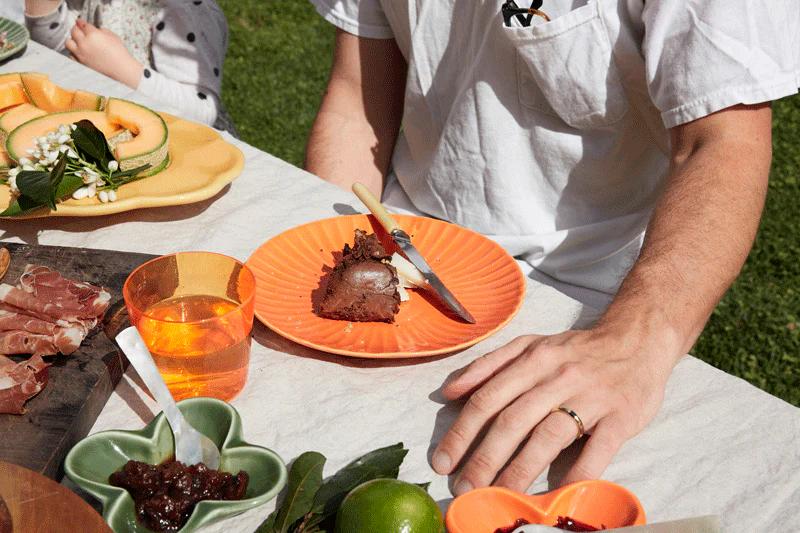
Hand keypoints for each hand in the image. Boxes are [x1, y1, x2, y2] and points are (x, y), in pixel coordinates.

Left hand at [65, 19, 142, 88]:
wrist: (121, 70)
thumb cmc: (120, 55)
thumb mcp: (113, 37)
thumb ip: (101, 31)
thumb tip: (96, 31)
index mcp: (93, 34)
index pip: (82, 24)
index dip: (81, 22)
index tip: (80, 22)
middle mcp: (84, 43)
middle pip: (73, 31)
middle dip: (76, 29)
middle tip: (79, 30)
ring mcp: (81, 54)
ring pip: (68, 42)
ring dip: (72, 40)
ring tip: (77, 41)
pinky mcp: (80, 63)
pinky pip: (71, 55)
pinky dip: (74, 53)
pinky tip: (79, 52)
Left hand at [431, 326, 677, 494]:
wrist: (638, 338)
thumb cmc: (577, 349)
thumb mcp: (531, 344)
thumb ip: (490, 365)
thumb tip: (449, 391)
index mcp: (532, 359)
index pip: (488, 398)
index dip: (462, 432)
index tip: (442, 461)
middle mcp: (557, 376)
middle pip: (513, 420)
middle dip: (483, 458)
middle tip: (463, 487)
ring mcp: (591, 396)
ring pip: (549, 436)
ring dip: (520, 469)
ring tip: (500, 495)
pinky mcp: (622, 415)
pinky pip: (598, 448)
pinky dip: (579, 471)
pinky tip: (560, 492)